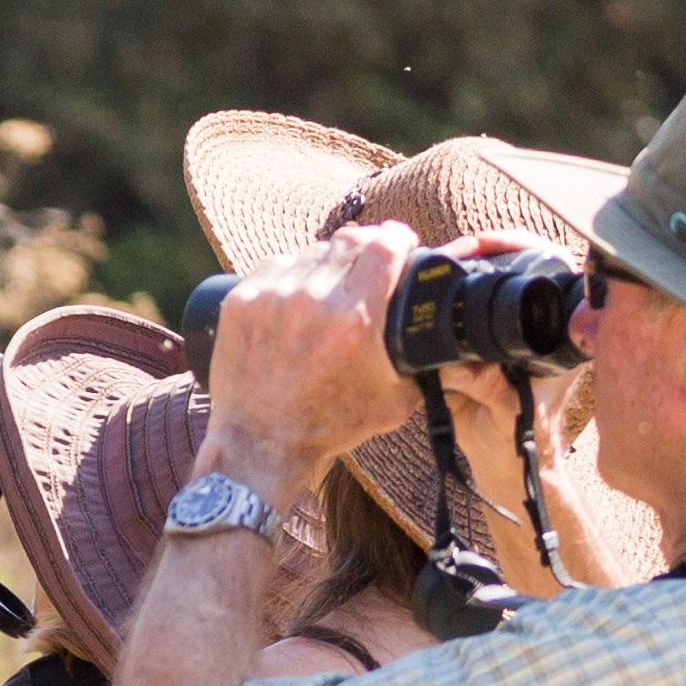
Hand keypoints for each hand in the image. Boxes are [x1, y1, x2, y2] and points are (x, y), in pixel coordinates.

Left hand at [191, 222, 419, 497]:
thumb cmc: (327, 427)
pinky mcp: (241, 302)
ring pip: (313, 251)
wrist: (260, 446)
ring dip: (328, 263)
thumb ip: (423, 365)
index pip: (387, 243)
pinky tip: (297, 296)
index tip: (401, 246)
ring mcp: (273, 298)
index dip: (400, 239)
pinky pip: (277, 265)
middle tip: (367, 268)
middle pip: (351, 239)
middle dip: (366, 248)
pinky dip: (292, 275)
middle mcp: (314, 300)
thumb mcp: (394, 402)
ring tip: (330, 290)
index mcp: (357, 318)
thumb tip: (444, 340)